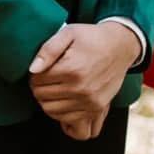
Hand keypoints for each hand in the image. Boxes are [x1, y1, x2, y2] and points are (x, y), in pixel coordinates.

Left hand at [28, 21, 138, 136]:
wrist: (120, 46)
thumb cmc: (93, 38)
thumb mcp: (69, 33)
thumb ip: (48, 50)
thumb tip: (33, 69)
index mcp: (71, 69)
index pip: (37, 81)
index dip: (35, 74)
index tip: (41, 69)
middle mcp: (80, 88)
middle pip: (42, 97)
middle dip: (38, 88)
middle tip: (46, 79)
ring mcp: (89, 101)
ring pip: (51, 111)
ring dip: (47, 101)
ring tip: (53, 89)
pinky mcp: (97, 108)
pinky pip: (69, 121)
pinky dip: (61, 114)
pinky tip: (63, 101)